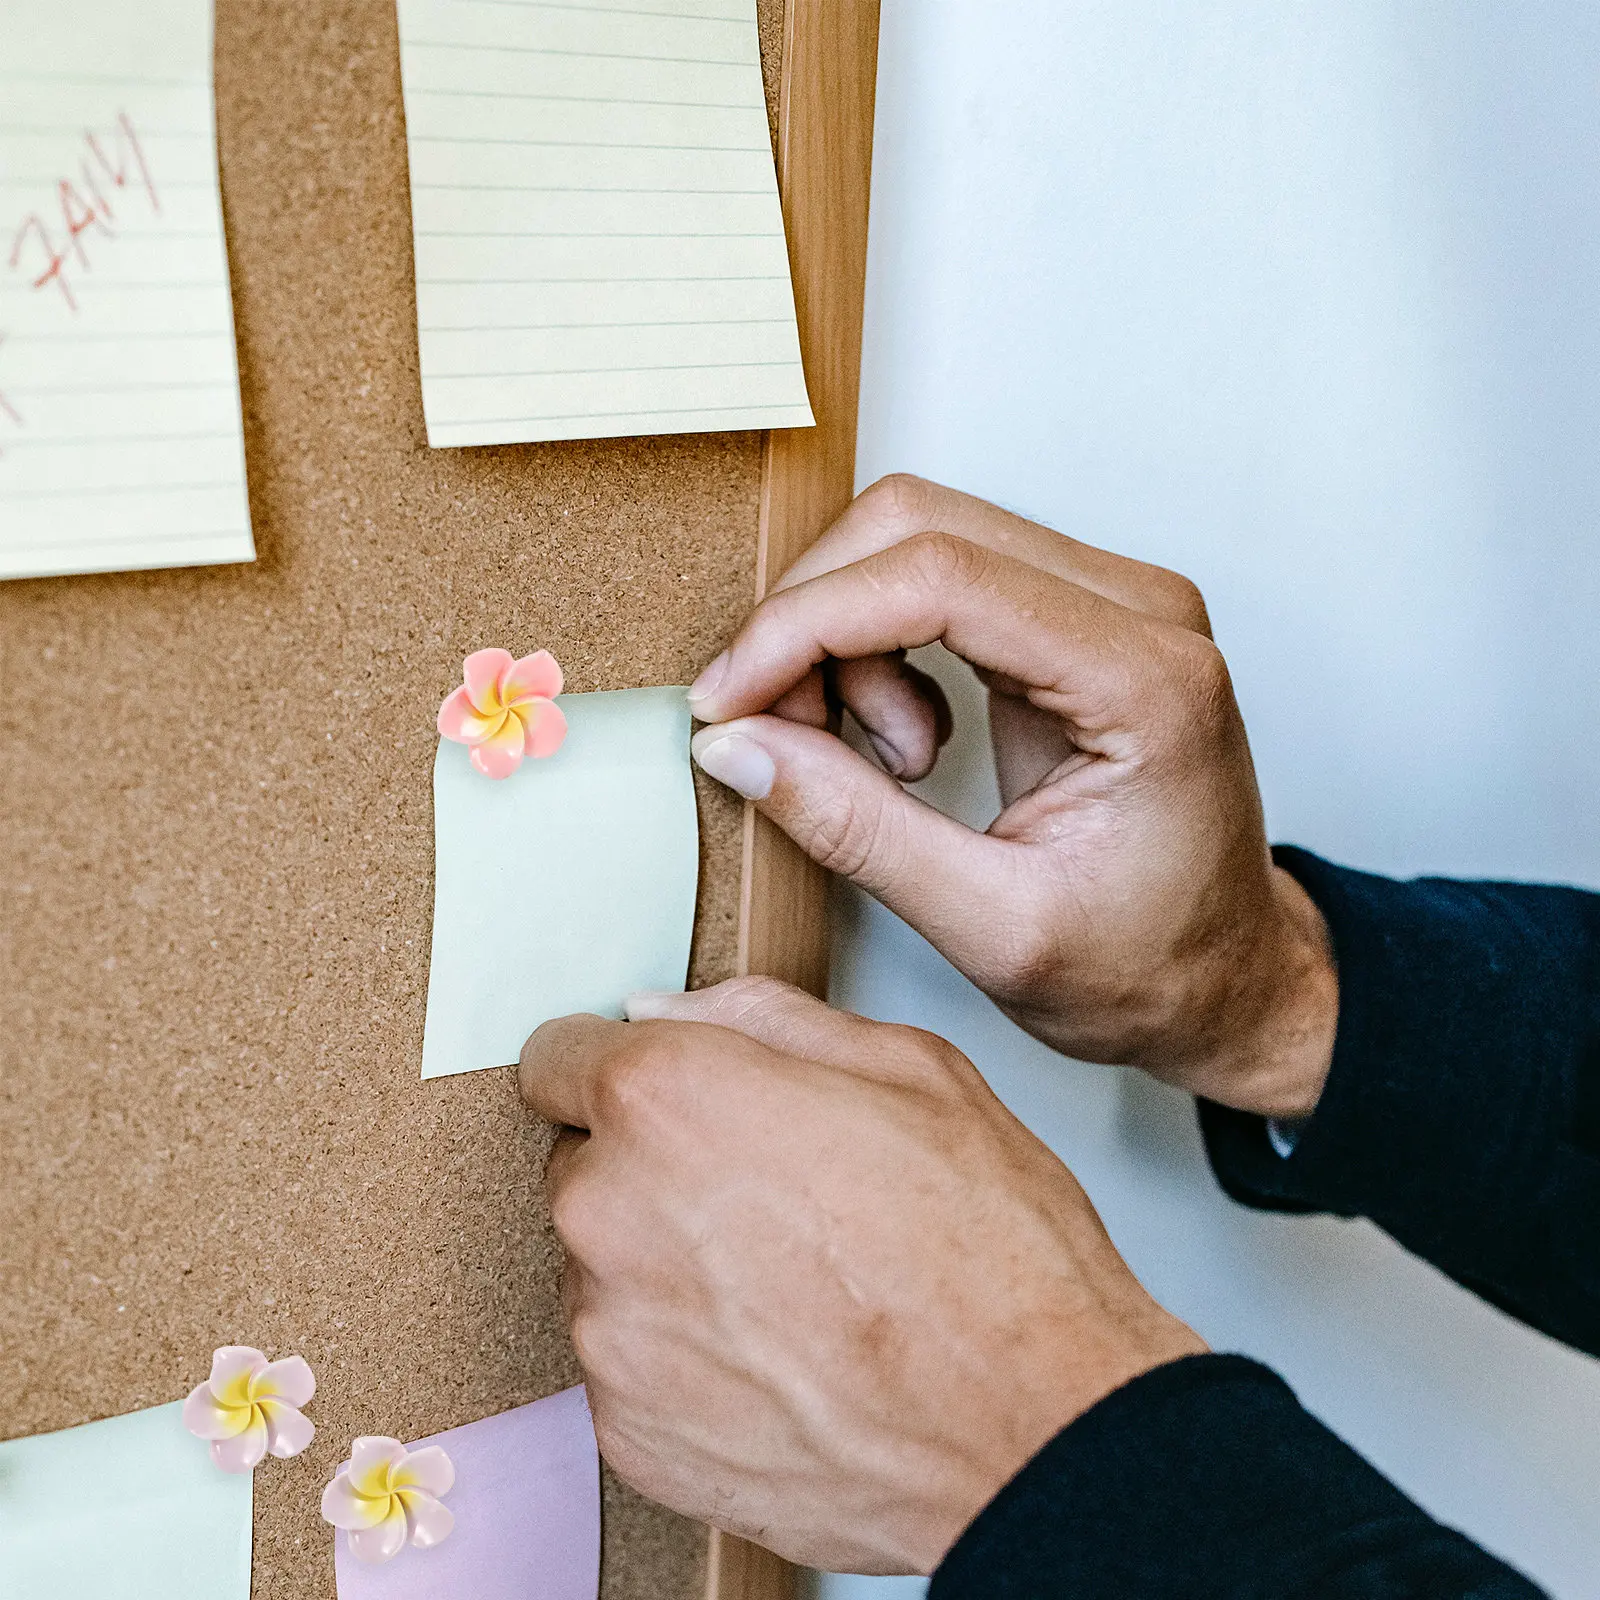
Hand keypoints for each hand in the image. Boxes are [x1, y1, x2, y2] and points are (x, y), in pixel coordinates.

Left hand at [520, 979, 1204, 1574]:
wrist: (1034, 1429)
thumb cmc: (985, 1248)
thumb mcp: (907, 1065)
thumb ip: (760, 1017)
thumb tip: (668, 1012)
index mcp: (666, 1099)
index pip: (554, 1058)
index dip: (616, 1068)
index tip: (657, 1094)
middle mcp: (610, 1211)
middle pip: (583, 1165)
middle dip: (651, 1168)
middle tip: (764, 1195)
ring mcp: (611, 1335)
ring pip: (606, 1268)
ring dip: (667, 1267)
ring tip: (788, 1287)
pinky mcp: (628, 1434)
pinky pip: (628, 1366)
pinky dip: (684, 1358)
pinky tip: (780, 1357)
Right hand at [688, 475, 1336, 1120]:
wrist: (1226, 979)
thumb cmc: (1147, 968)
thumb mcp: (994, 930)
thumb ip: (859, 831)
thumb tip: (739, 745)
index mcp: (1145, 682)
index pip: (941, 576)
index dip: (806, 624)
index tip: (729, 700)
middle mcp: (1141, 609)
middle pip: (920, 525)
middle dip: (815, 622)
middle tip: (784, 736)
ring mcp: (1112, 600)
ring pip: (920, 540)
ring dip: (848, 641)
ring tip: (883, 766)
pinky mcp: (1077, 615)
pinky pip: (942, 577)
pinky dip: (881, 647)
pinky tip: (908, 744)